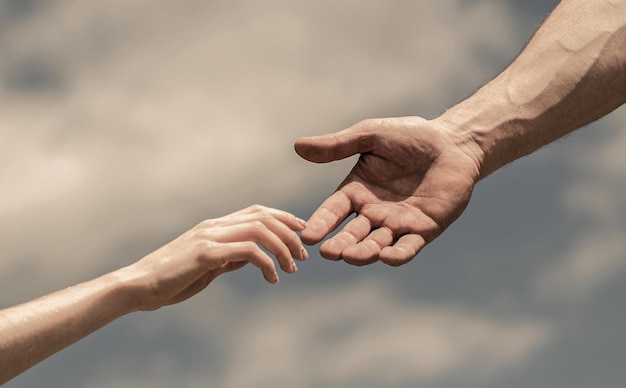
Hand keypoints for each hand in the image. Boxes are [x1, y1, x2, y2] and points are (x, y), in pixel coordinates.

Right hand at [122, 205, 306, 310]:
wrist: (137, 286)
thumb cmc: (170, 280)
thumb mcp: (206, 267)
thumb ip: (228, 258)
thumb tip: (252, 257)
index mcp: (214, 226)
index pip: (257, 212)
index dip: (284, 217)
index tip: (301, 231)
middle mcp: (214, 225)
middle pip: (264, 217)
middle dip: (290, 233)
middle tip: (303, 255)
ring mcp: (209, 236)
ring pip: (260, 230)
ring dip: (283, 247)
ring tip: (292, 268)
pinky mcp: (206, 253)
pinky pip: (248, 251)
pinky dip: (267, 263)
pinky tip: (272, 278)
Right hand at [294, 117, 481, 265]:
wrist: (453, 143)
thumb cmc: (410, 136)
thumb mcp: (370, 136)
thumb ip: (338, 145)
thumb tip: (298, 146)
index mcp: (357, 191)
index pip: (333, 211)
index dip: (321, 223)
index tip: (308, 236)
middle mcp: (373, 212)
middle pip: (352, 234)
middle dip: (340, 245)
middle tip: (329, 253)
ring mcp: (398, 223)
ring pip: (376, 244)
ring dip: (364, 252)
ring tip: (352, 255)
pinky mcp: (423, 230)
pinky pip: (408, 247)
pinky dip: (397, 254)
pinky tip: (387, 256)